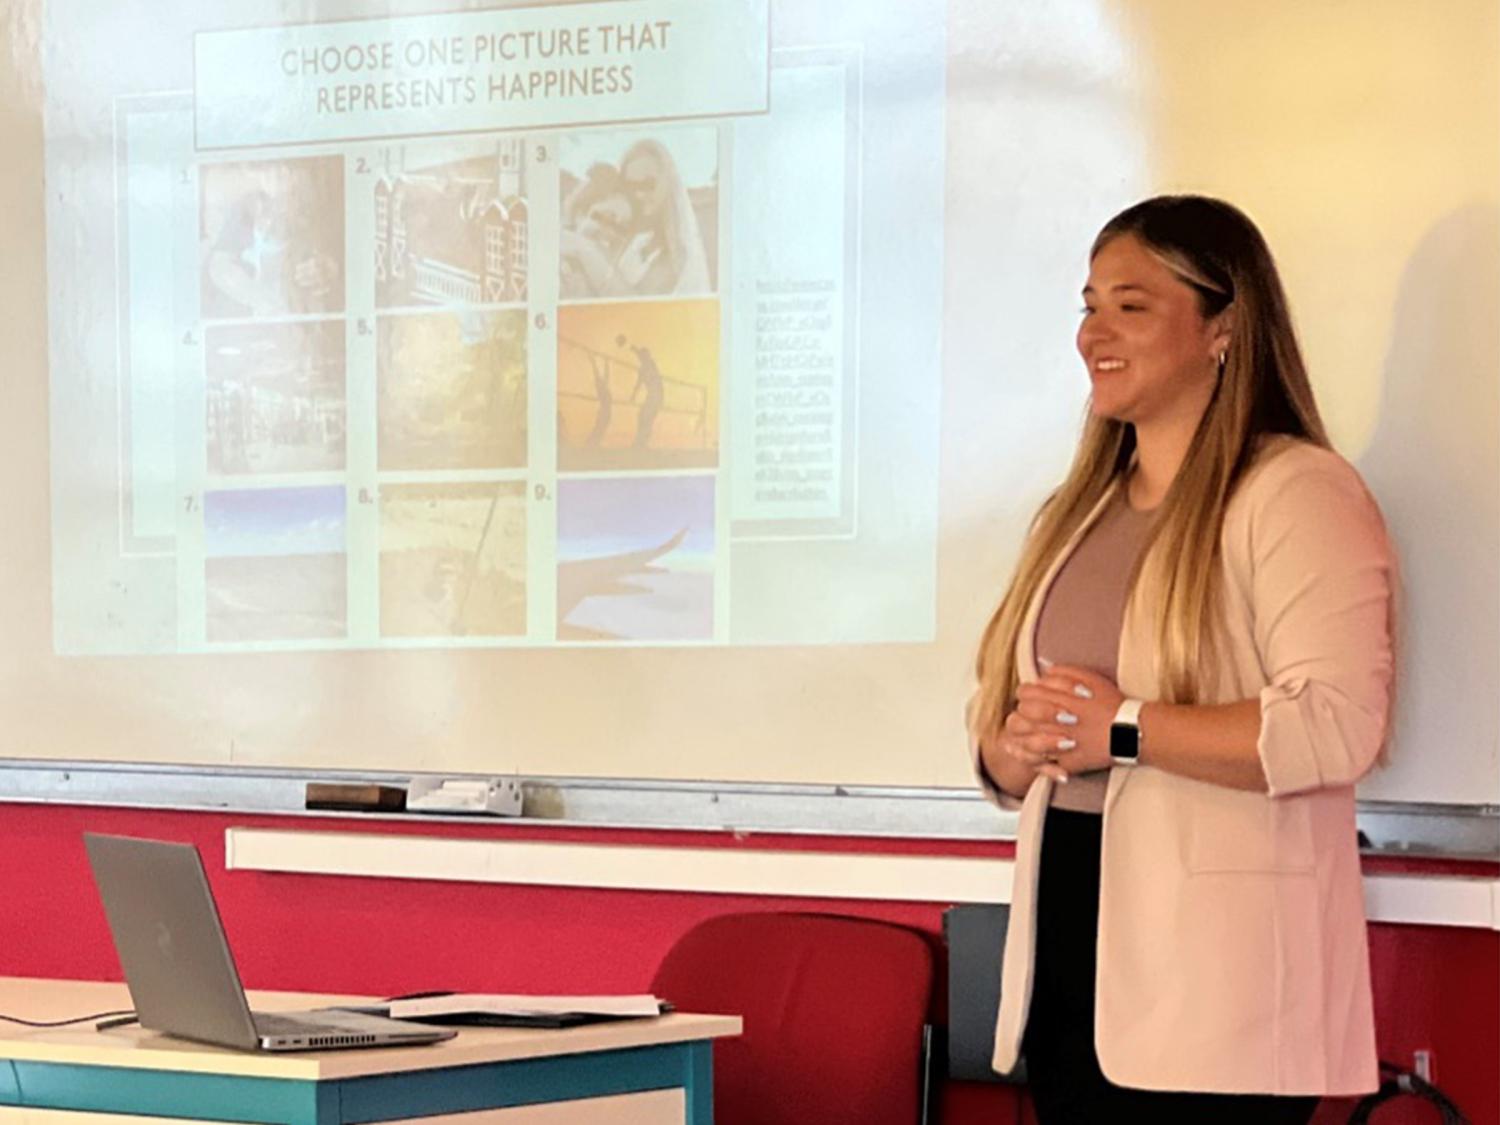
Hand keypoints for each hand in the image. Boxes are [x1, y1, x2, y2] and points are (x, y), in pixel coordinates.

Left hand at [1004, 663, 1124, 778]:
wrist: (1132, 730)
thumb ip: (1064, 672)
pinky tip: (1041, 757)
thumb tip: (1045, 671)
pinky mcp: (1068, 762)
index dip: (1026, 695)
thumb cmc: (1112, 703)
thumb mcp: (1090, 678)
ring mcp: (1059, 744)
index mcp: (1057, 699)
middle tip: (1031, 718)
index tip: (1033, 698)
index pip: (1024, 693)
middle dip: (1022, 716)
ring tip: (1034, 737)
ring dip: (1027, 739)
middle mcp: (1054, 722)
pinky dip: (1040, 761)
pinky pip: (1045, 764)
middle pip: (1020, 717)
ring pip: (1027, 743)